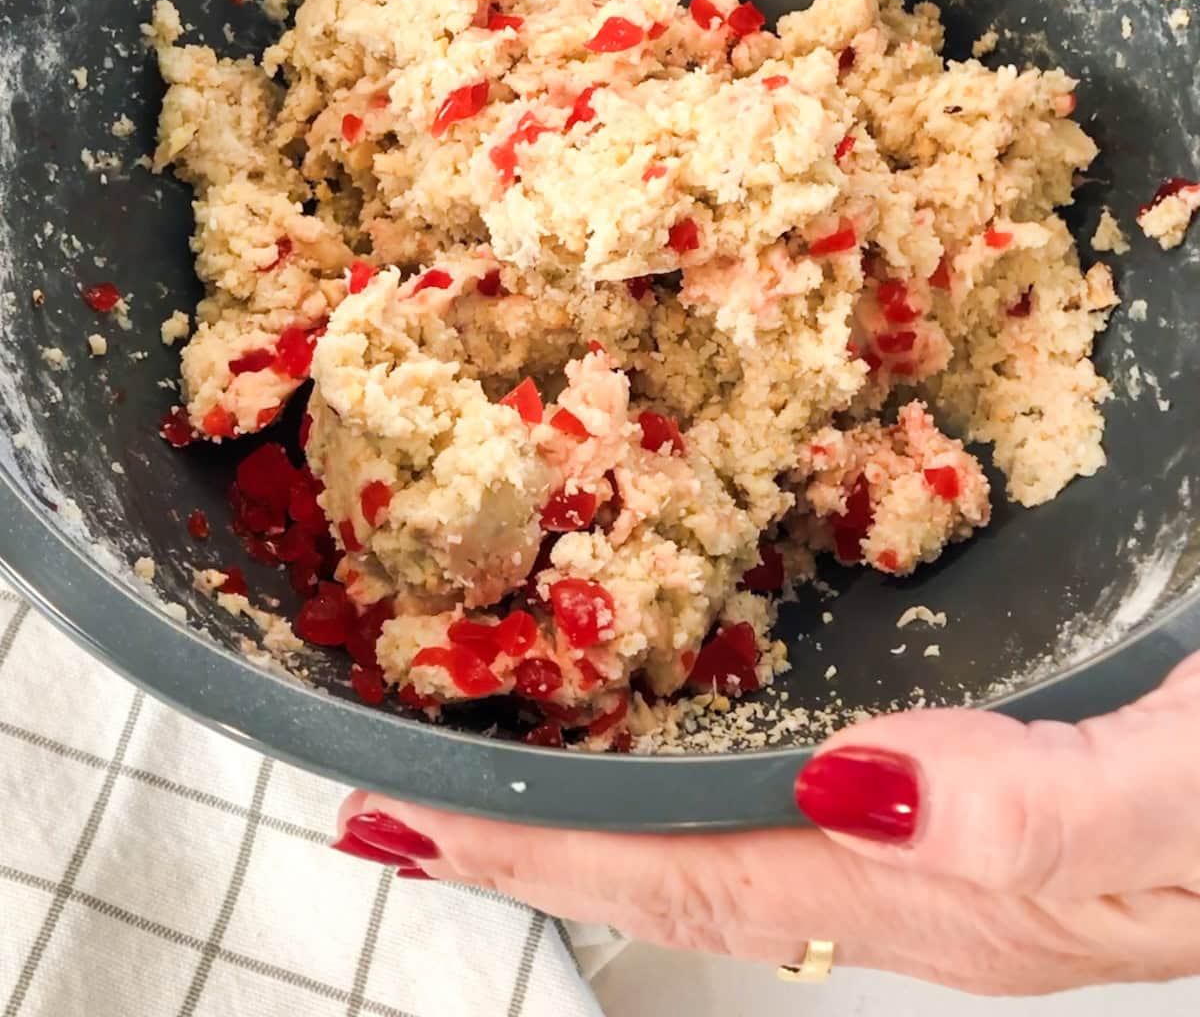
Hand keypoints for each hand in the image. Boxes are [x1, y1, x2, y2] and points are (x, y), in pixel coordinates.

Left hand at [333, 653, 1199, 994]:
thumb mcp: (1191, 796)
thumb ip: (1042, 808)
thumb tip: (857, 786)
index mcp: (953, 893)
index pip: (691, 881)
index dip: (541, 858)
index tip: (402, 827)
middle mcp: (932, 882)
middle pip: (681, 876)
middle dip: (530, 850)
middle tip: (394, 804)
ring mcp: (957, 843)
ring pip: (729, 838)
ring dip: (600, 817)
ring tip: (493, 779)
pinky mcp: (987, 790)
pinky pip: (796, 792)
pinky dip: (697, 769)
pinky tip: (679, 735)